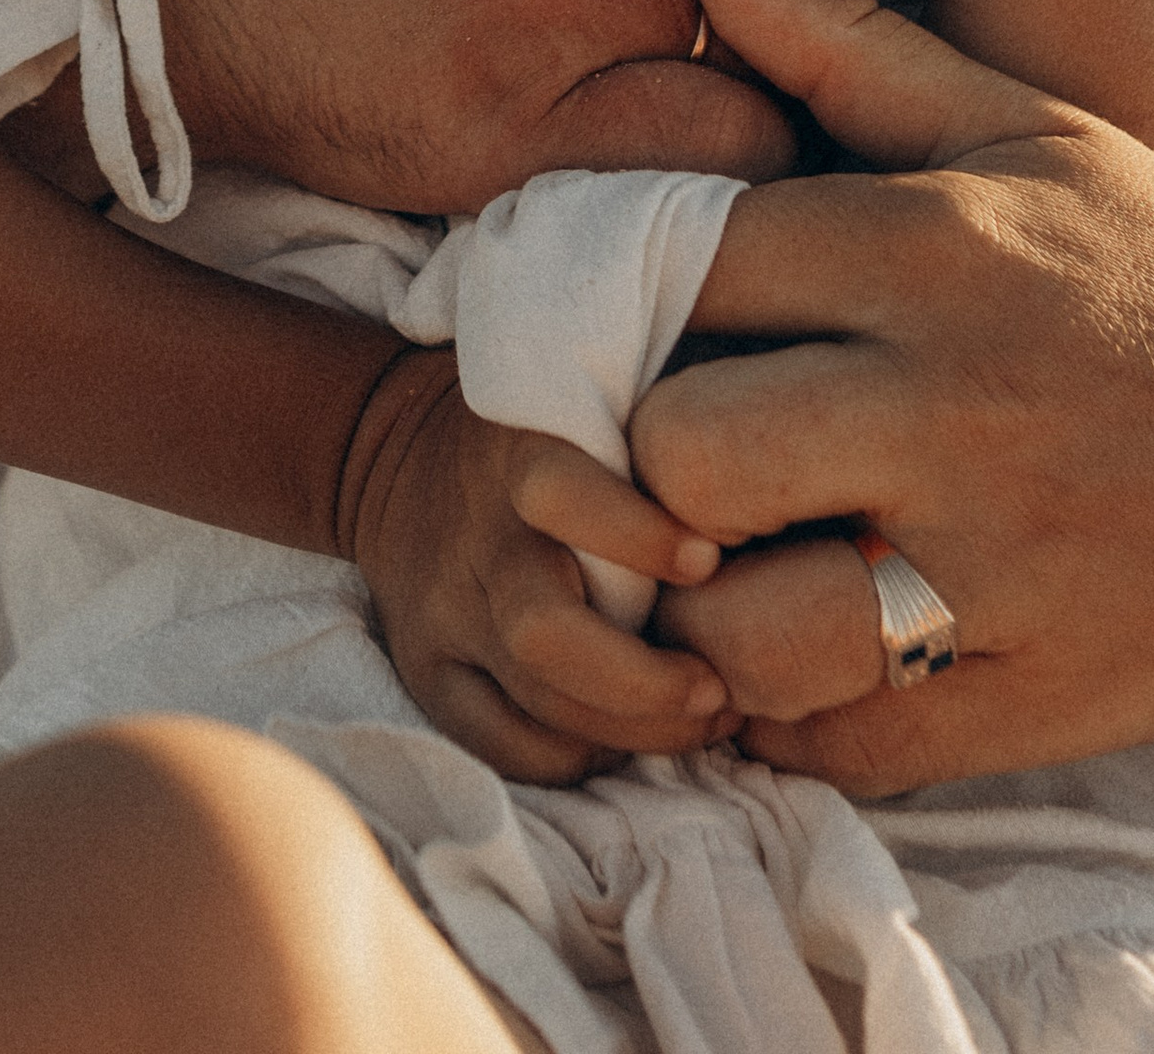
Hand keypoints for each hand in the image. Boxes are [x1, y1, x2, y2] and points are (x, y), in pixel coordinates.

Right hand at [340, 347, 738, 780]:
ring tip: (702, 718)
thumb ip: (650, 430)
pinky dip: (570, 756)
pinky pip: (499, 743)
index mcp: (514, 455)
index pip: (563, 492)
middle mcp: (475, 540)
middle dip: (645, 682)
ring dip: (631, 729)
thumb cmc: (531, 426)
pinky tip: (621, 737)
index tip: (707, 559)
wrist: (386, 451)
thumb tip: (768, 463)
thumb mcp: (577, 397)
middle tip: (720, 689)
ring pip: (534, 702)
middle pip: (547, 633)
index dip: (636, 533)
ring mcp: (443, 613)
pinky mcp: (425, 667)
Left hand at [622, 0, 1153, 786]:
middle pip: (680, 451)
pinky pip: (834, 741)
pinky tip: (807, 648)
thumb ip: (844, 48)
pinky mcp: (1027, 701)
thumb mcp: (1021, 128)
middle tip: (677, 454)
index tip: (632, 320)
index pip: (681, 268)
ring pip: (740, 629)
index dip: (620, 297)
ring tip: (730, 565)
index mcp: (933, 253)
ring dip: (708, 612)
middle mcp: (951, 410)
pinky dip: (795, 712)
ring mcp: (991, 572)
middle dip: (652, 458)